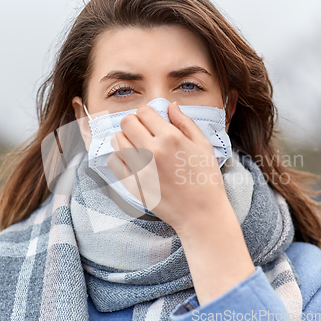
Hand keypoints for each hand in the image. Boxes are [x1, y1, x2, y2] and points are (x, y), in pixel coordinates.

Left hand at [107, 102, 254, 305]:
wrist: (201, 214)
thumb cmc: (206, 180)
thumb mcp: (203, 146)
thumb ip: (185, 123)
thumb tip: (170, 107)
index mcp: (170, 138)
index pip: (143, 112)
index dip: (146, 114)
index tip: (150, 122)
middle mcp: (152, 151)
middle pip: (126, 123)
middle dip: (133, 123)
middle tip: (141, 132)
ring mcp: (140, 169)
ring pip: (117, 141)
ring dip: (125, 139)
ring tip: (136, 147)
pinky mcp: (132, 185)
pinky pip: (114, 163)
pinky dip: (120, 159)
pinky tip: (132, 162)